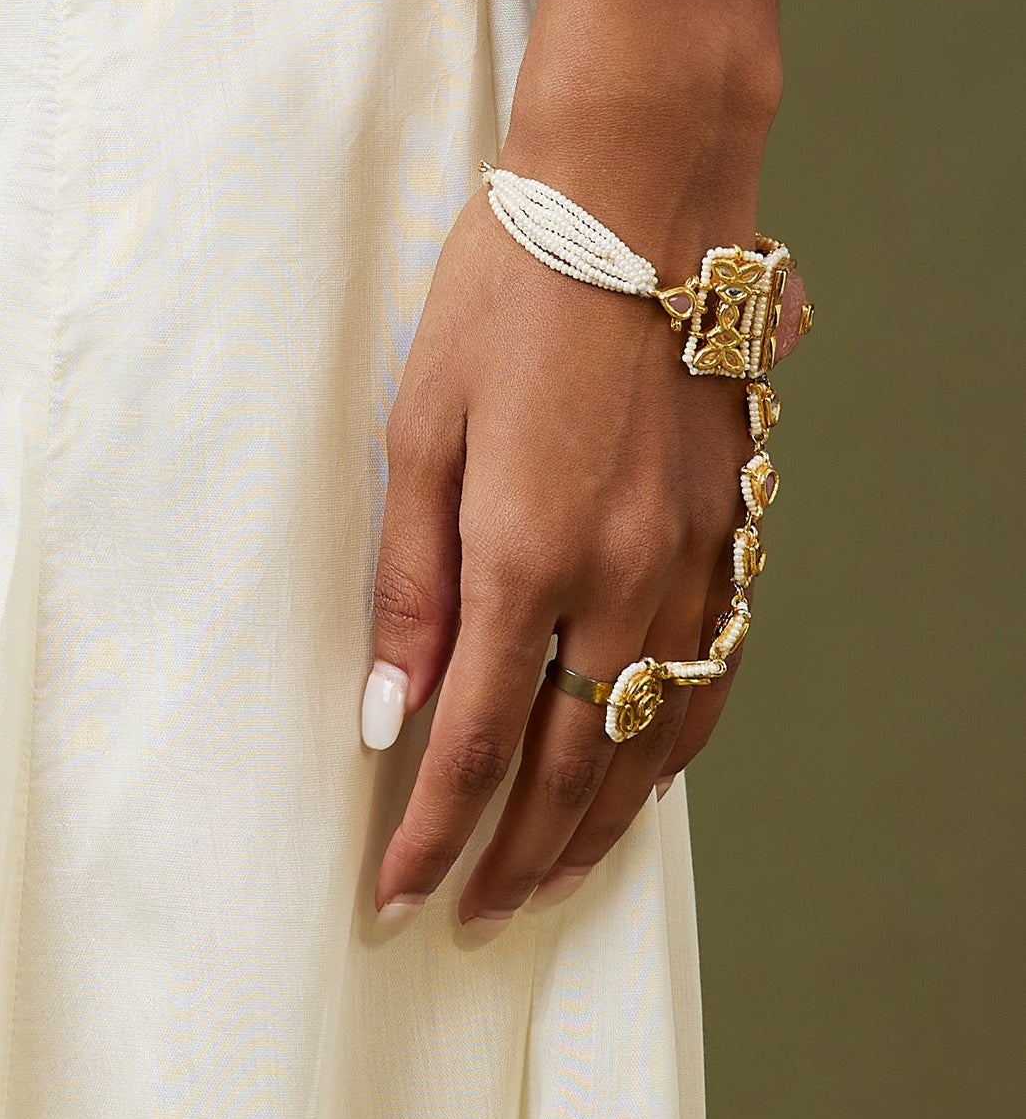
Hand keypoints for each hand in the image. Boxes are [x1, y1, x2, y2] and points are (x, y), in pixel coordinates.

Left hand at [365, 0, 794, 938]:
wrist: (636, 203)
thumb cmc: (503, 300)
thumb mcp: (416, 432)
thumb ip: (408, 586)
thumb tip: (385, 714)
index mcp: (525, 556)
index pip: (467, 743)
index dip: (430, 834)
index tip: (394, 896)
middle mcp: (623, 578)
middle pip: (567, 766)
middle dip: (512, 855)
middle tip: (469, 916)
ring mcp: (693, 559)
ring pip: (652, 738)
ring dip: (597, 825)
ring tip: (550, 880)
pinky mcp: (733, 531)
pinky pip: (710, 675)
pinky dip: (671, 749)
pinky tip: (641, 776)